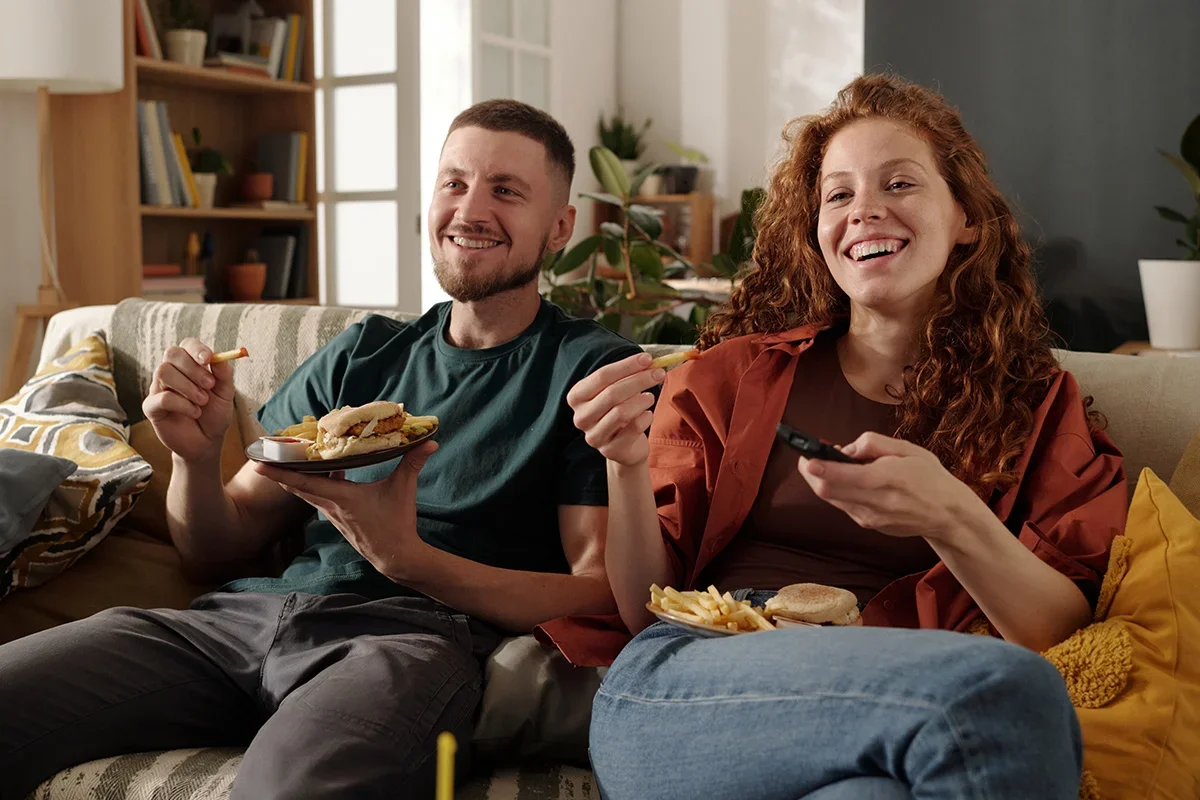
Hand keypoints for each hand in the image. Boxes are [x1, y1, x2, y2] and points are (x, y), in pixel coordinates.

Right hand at [142, 339, 234, 463]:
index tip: (208, 359)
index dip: (196, 348)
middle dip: (193, 368)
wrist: (207, 441)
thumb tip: (220, 357)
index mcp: (189, 365)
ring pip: (163, 371)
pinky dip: (182, 404)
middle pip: (171, 353)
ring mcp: (159, 388)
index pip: (186, 345)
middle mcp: (172, 373)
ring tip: (202, 402)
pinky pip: (162, 397)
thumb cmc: (214, 415)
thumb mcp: (225, 394)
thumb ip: (224, 375)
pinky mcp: (152, 407)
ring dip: (188, 387)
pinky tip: (194, 412)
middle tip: (209, 385)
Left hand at [252, 441, 438, 580]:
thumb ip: (413, 463)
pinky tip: (327, 474)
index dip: (280, 472)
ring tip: (288, 461)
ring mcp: (333, 514)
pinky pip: (320, 498)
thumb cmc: (396, 523)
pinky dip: (315, 485)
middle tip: (265, 455)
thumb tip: (430, 441)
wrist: (395, 556)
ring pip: (308, 493)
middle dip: (280, 472)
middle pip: (298, 486)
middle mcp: (331, 506)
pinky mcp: (339, 519)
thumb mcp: (404, 489)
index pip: (304, 481)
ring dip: (296, 478)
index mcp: (341, 497)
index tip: (259, 462)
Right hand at [567, 352, 665, 465]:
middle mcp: (581, 417)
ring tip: (651, 397)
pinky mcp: (610, 450)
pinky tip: (648, 414)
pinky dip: (645, 417)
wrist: (624, 445)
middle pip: (612, 393)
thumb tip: (648, 361)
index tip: (648, 359)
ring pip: (621, 412)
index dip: (627, 366)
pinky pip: (633, 428)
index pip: (602, 376)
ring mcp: (593, 436)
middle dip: (639, 380)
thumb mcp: (618, 390)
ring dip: (642, 400)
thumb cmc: (619, 410)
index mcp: (577, 396)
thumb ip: (628, 375)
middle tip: (659, 373)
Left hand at [796, 432, 984, 541]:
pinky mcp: (869, 525)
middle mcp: (874, 503)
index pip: (839, 477)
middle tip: (809, 457)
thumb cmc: (930, 477)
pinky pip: (844, 506)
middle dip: (811, 473)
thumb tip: (844, 450)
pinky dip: (839, 491)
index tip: (804, 456)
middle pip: (826, 491)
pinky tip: (848, 480)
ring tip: (830, 465)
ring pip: (832, 499)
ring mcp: (870, 518)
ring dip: (824, 482)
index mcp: (885, 479)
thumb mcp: (906, 450)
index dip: (816, 467)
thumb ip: (872, 444)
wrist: (948, 515)